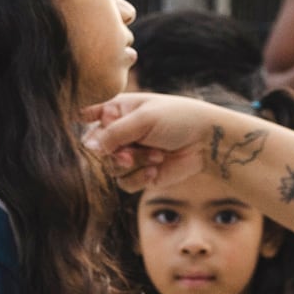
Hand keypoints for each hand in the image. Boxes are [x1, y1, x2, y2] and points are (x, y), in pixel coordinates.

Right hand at [85, 89, 261, 195]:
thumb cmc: (178, 118)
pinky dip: (139, 178)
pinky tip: (156, 169)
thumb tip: (89, 148)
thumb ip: (114, 133)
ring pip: (111, 169)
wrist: (207, 141)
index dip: (88, 128)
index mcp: (116, 110)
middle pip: (96, 150)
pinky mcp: (140, 174)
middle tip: (128, 154)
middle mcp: (119, 133)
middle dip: (114, 153)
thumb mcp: (144, 119)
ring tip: (156, 156)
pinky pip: (125, 184)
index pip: (86, 118)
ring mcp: (128, 154)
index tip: (99, 130)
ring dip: (133, 165)